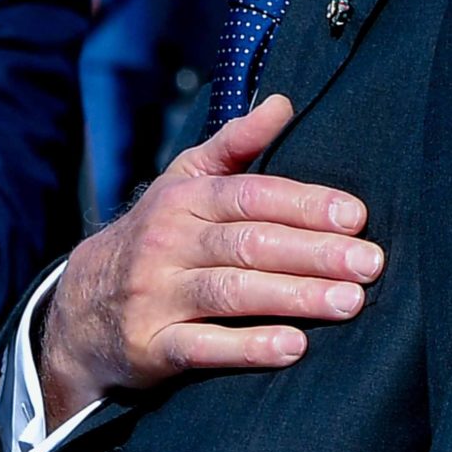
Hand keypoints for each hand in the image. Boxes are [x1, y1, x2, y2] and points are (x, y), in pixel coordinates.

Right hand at [36, 95, 382, 425]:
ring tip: (349, 302)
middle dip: (314, 253)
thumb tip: (283, 103)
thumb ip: (235, 144)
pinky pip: (203, 347)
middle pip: (249, 244)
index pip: (250, 195)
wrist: (81, 305)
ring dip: (295, 297)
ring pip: (232, 293)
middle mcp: (168, 243)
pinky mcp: (151, 345)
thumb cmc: (156, 236)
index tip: (354, 216)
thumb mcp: (184, 181)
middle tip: (369, 263)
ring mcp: (157, 294)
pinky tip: (293, 347)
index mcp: (184, 198)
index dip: (304, 204)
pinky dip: (248, 347)